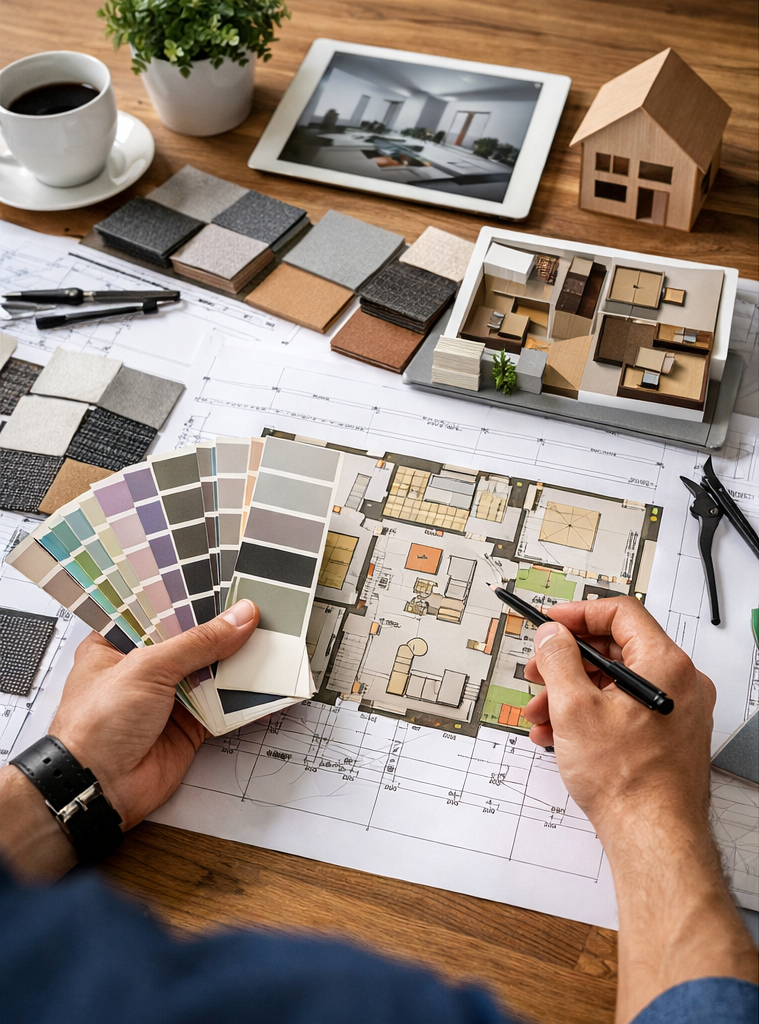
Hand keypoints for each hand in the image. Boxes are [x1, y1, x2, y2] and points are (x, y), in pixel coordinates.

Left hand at [48, 599, 258, 830]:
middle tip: (259, 612)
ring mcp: (167, 698)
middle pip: (192, 642)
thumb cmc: (96, 725)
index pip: (162, 611)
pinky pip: (223, 707)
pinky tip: (266, 685)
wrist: (98, 789)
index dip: (194, 599)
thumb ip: (198, 642)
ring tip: (272, 641)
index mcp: (118, 644)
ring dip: (238, 663)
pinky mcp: (188, 726)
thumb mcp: (147, 668)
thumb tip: (237, 619)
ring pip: (212, 672)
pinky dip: (245, 699)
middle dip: (224, 631)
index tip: (228, 587)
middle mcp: (143, 669)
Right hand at [523, 597, 756, 1021]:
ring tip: (540, 715)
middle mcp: (679, 683)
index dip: (578, 614)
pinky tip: (557, 736)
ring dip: (571, 693)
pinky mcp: (667, 737)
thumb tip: (553, 635)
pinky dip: (589, 715)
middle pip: (616, 649)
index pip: (621, 613)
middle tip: (537, 670)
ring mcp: (676, 712)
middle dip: (567, 662)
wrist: (653, 838)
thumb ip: (559, 659)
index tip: (550, 623)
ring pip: (615, 684)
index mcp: (665, 664)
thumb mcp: (574, 707)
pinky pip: (623, 710)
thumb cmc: (627, 780)